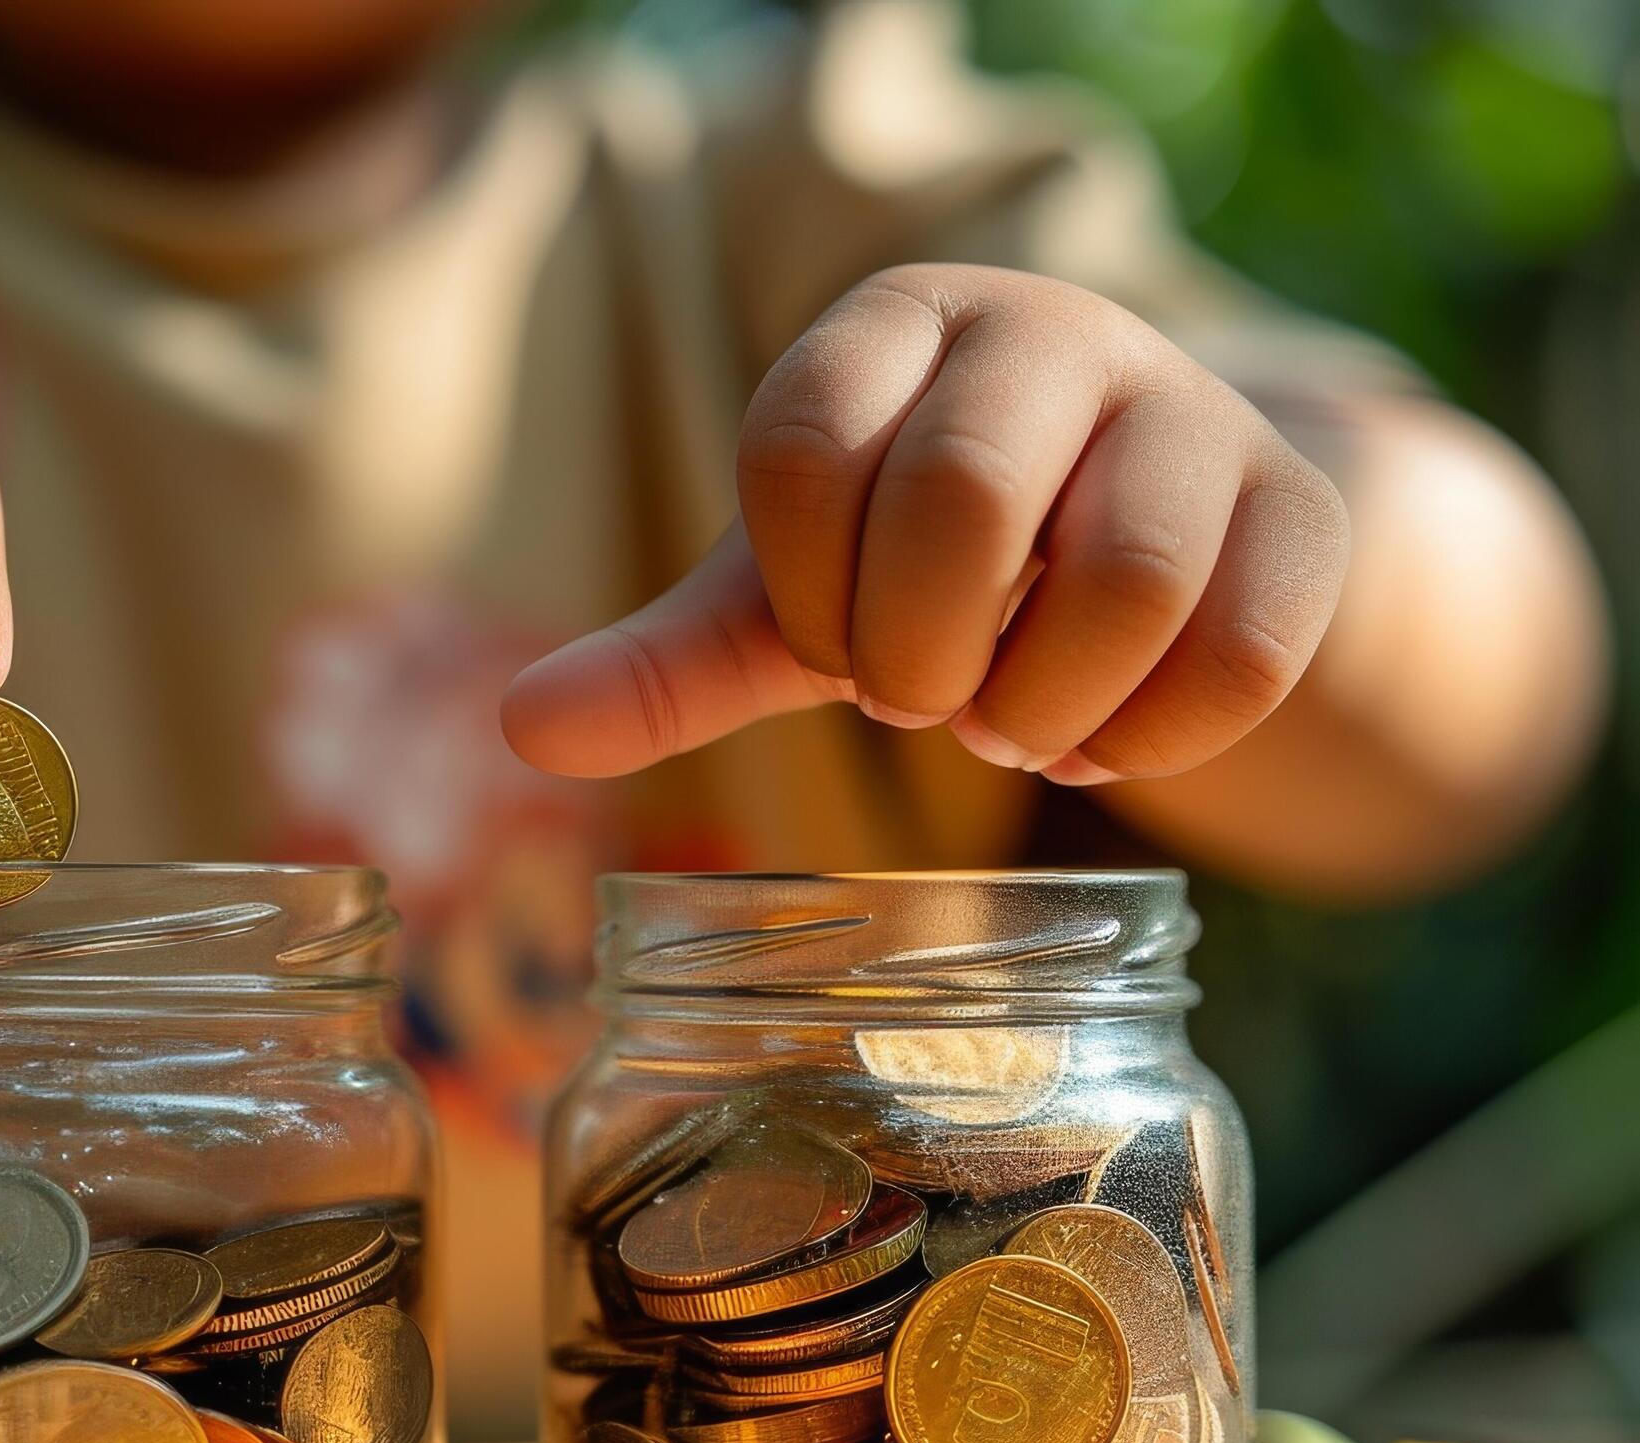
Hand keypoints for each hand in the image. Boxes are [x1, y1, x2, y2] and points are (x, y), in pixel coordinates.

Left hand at [502, 265, 1348, 785]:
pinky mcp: (1300, 506)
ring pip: (1125, 578)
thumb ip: (665, 663)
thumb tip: (522, 724)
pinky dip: (1149, 737)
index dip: (805, 593)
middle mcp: (1047, 333)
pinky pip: (1242, 651)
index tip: (830, 640)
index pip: (804, 452)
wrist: (1131, 539)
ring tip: (1008, 716)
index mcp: (893, 325)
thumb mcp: (786, 603)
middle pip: (960, 502)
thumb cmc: (921, 564)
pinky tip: (1100, 732)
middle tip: (918, 690)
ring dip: (1039, 700)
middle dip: (916, 651)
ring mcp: (1191, 407)